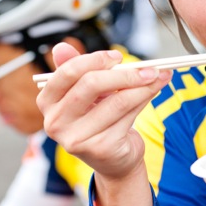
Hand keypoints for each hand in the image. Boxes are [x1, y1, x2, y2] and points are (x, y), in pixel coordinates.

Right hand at [37, 42, 170, 205]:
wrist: (113, 159)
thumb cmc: (97, 119)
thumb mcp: (85, 92)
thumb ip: (76, 69)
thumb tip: (62, 46)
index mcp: (47, 102)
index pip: (68, 73)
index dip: (94, 60)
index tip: (117, 57)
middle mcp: (55, 122)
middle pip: (90, 85)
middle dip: (123, 73)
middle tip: (146, 68)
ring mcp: (76, 138)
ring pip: (116, 101)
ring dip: (142, 86)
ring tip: (158, 76)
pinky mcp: (100, 149)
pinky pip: (128, 116)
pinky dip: (145, 99)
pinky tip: (154, 91)